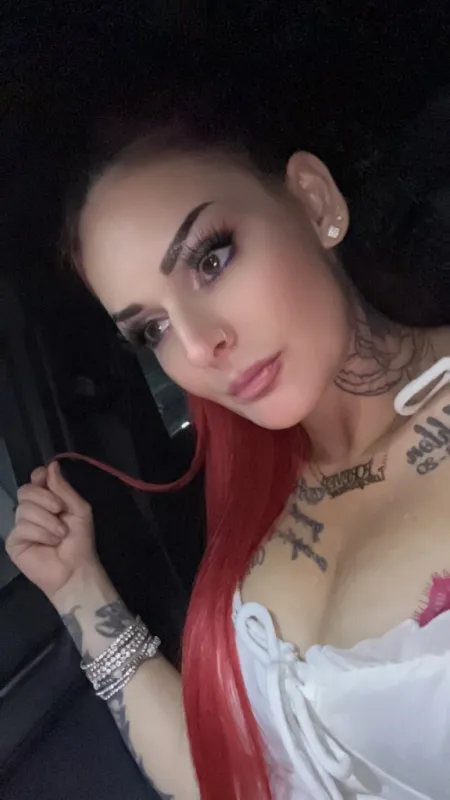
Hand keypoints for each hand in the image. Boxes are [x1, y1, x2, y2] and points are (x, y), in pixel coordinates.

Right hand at [6, 462, 99, 602]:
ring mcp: (20, 526)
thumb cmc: (80, 540)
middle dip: (45, 498)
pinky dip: (41, 533)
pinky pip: (22, 527)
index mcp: (47, 500)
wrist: (76, 568)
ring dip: (48, 521)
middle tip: (60, 511)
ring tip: (60, 533)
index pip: (35, 480)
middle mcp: (31, 511)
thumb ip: (63, 488)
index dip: (38, 477)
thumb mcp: (78, 509)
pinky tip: (50, 543)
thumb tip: (51, 465)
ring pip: (24, 509)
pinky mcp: (14, 542)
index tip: (45, 478)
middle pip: (26, 491)